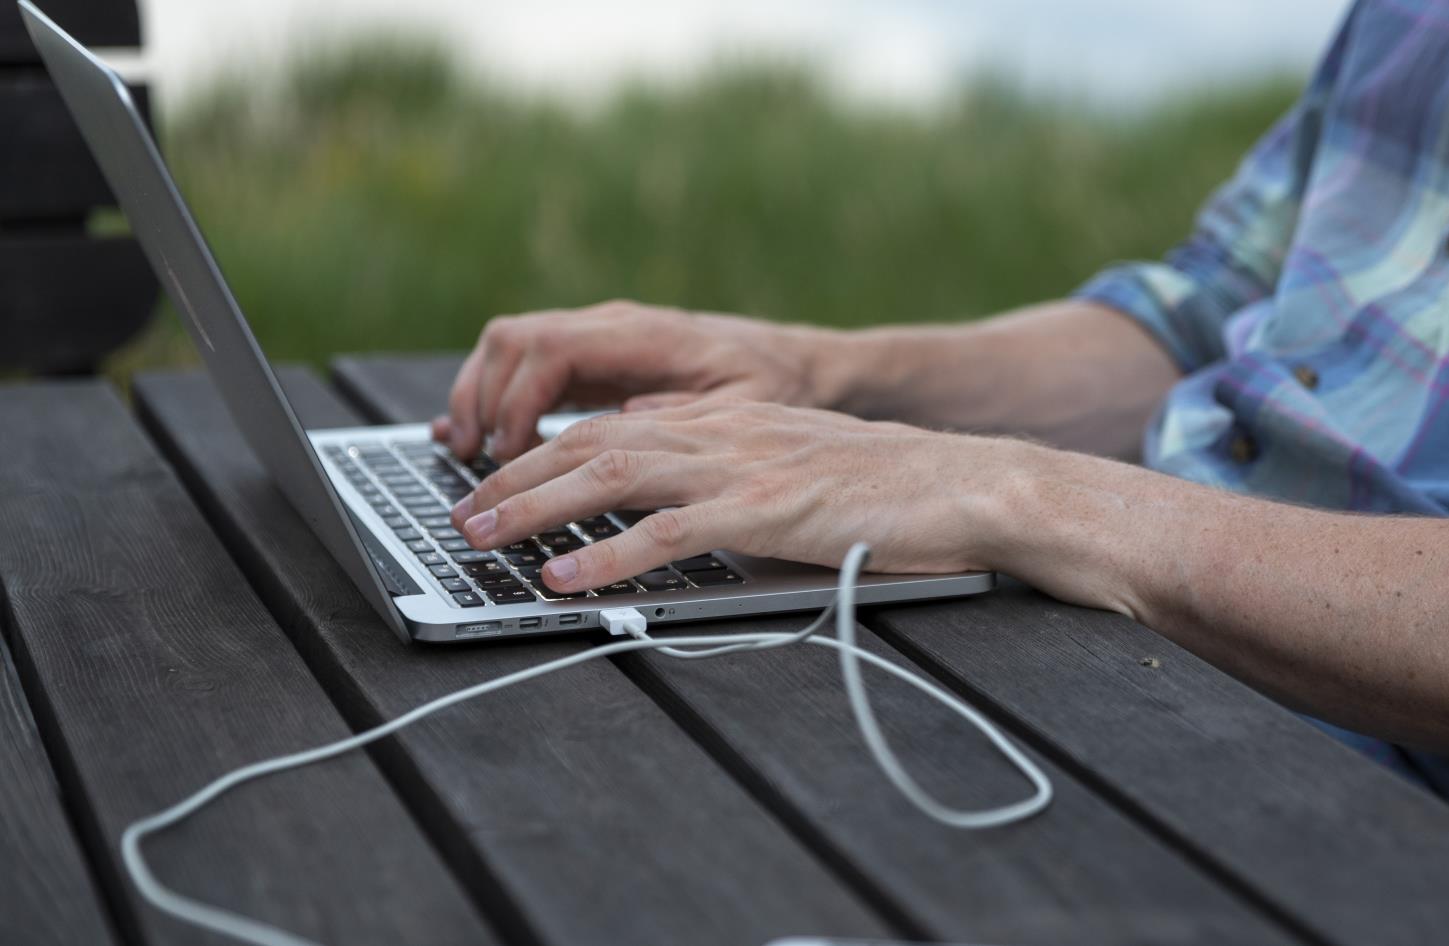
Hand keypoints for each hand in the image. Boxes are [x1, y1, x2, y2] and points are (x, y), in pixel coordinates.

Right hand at [433, 300, 853, 461]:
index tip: (506, 453)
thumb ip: (689, 411)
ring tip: (468, 456)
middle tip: (474, 465)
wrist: (798, 361)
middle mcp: (614, 325)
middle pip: (514, 341)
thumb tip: (626, 418)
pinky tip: (477, 435)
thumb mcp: (748, 404)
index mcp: (646, 334)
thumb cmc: (778, 384)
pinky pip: (527, 364)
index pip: (551, 349)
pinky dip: (496, 395)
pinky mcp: (597, 357)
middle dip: (482, 400)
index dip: (517, 401)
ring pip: (510, 347)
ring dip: (480, 397)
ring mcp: (601, 337)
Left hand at [447, 397, 1032, 592]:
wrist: (964, 483)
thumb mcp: (790, 456)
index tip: (493, 481)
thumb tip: (656, 460)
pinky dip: (606, 556)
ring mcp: (741, 467)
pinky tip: (565, 580)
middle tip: (460, 513)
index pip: (610, 424)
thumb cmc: (884, 485)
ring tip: (483, 538)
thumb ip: (722, 456)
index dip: (541, 452)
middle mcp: (721, 431)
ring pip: (613, 475)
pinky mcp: (765, 511)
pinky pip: (668, 532)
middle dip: (516, 475)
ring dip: (537, 508)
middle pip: (592, 441)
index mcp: (725, 419)